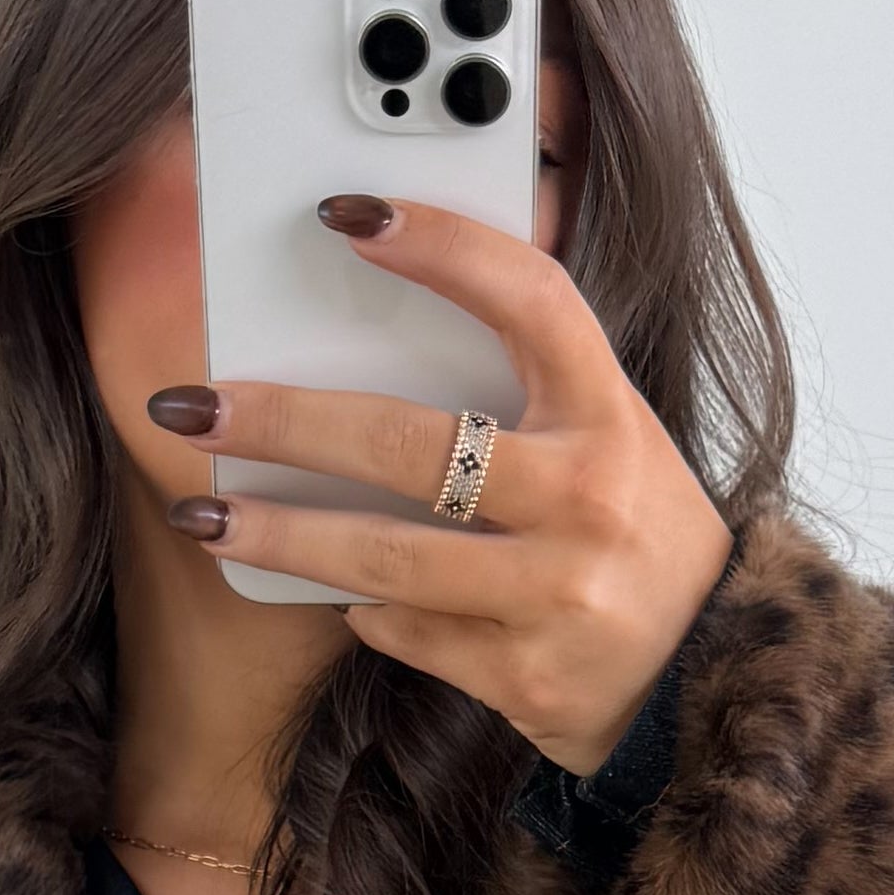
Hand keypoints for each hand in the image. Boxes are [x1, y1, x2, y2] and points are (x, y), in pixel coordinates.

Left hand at [154, 196, 730, 773]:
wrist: (702, 673)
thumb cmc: (633, 533)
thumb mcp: (611, 441)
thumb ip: (522, 390)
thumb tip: (367, 343)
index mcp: (612, 416)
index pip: (531, 300)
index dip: (445, 248)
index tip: (349, 216)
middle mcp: (590, 500)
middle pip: (411, 444)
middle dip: (285, 422)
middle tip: (191, 405)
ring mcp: (560, 595)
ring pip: (385, 554)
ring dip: (279, 532)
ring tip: (202, 514)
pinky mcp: (529, 677)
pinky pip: (409, 630)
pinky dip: (365, 609)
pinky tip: (334, 592)